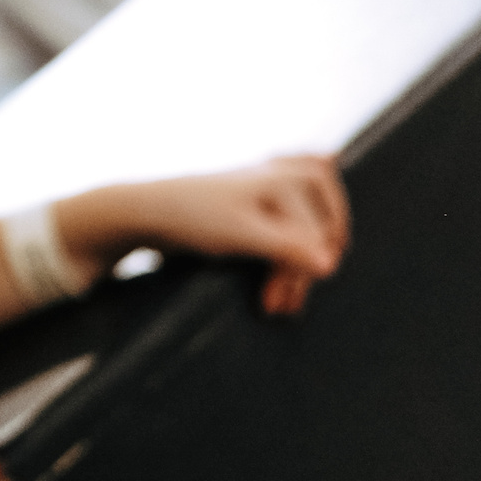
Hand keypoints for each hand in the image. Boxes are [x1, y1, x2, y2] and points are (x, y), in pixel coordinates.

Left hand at [58, 156, 349, 315]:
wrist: (150, 209)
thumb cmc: (194, 218)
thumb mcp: (242, 236)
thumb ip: (286, 249)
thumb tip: (330, 267)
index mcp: (288, 177)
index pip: (316, 239)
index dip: (298, 276)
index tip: (275, 307)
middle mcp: (289, 171)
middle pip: (320, 232)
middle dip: (301, 273)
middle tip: (277, 309)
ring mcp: (279, 178)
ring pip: (316, 225)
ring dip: (300, 265)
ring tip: (277, 302)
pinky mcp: (269, 191)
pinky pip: (305, 211)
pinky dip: (302, 240)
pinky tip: (304, 256)